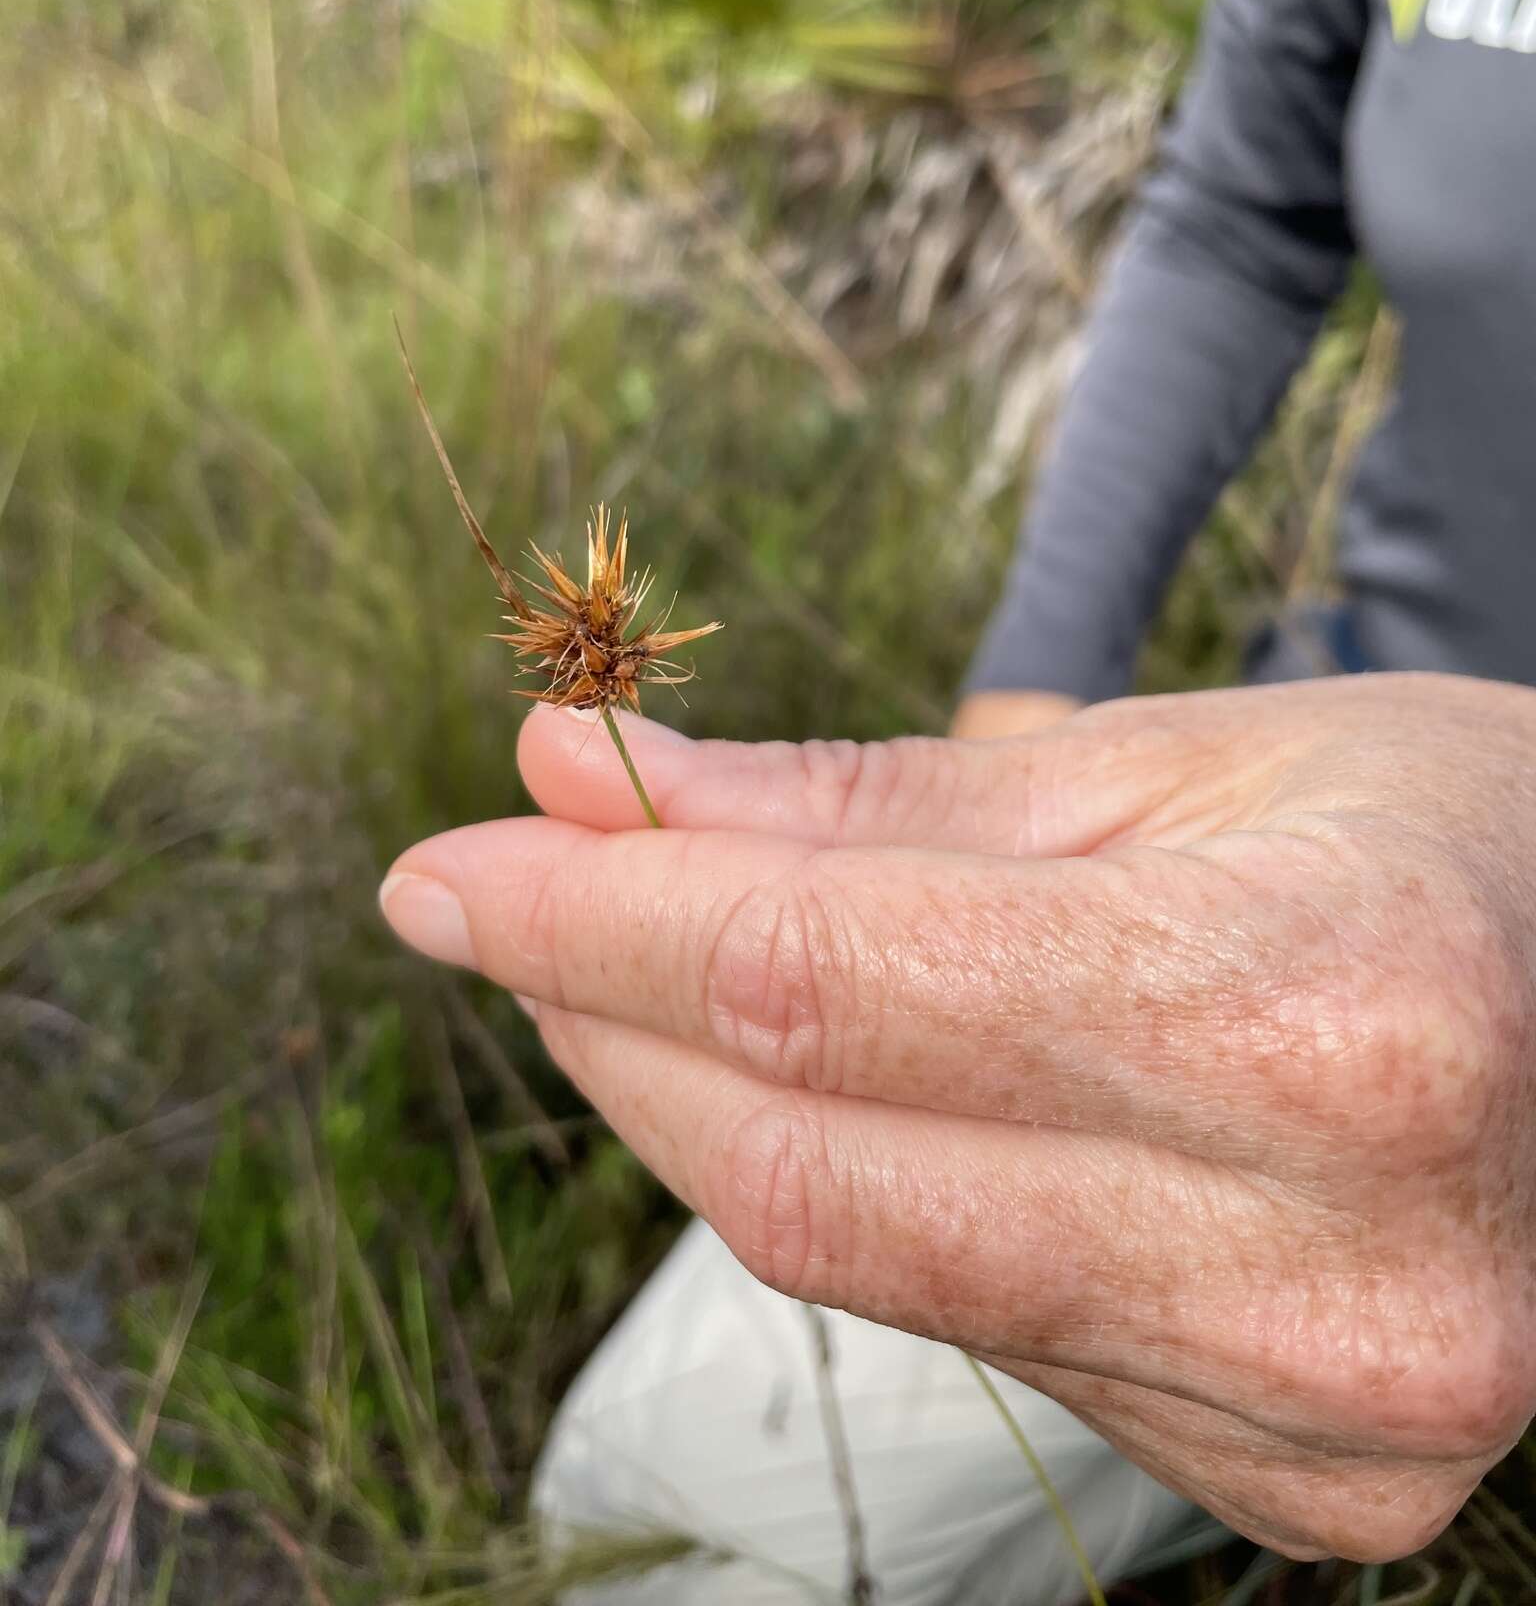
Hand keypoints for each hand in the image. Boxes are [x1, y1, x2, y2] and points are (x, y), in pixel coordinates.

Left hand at [379, 675, 1535, 1560]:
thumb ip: (857, 805)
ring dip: (700, 1116)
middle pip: (811, 1168)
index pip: (825, 990)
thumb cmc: (1440, 840)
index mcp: (1310, 1012)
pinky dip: (859, 1203)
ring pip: (869, 1272)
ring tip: (631, 974)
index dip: (592, 919)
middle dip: (607, 1022)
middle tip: (504, 901)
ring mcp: (1316, 1410)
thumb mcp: (1170, 765)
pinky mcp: (1299, 1484)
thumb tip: (577, 777)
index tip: (445, 868)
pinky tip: (829, 1097)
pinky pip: (976, 1333)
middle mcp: (1323, 1258)